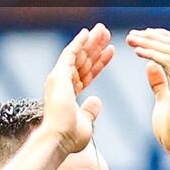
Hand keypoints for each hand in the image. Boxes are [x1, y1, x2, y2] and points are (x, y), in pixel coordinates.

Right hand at [42, 23, 114, 153]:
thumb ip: (90, 110)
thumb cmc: (70, 137)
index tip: (111, 51)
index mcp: (68, 94)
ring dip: (90, 41)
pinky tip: (87, 33)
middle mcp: (62, 84)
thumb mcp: (86, 122)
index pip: (87, 74)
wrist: (59, 139)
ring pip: (78, 55)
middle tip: (106, 33)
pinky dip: (78, 42)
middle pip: (83, 61)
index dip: (100, 63)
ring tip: (103, 30)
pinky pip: (70, 54)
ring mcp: (59, 79)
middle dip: (95, 47)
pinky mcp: (58, 75)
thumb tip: (97, 101)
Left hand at [127, 28, 169, 157]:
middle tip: (131, 35)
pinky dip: (151, 53)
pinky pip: (166, 61)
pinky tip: (137, 52)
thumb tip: (150, 66)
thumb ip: (159, 83)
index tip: (140, 36)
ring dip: (148, 42)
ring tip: (130, 40)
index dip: (159, 37)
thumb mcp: (163, 100)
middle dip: (151, 36)